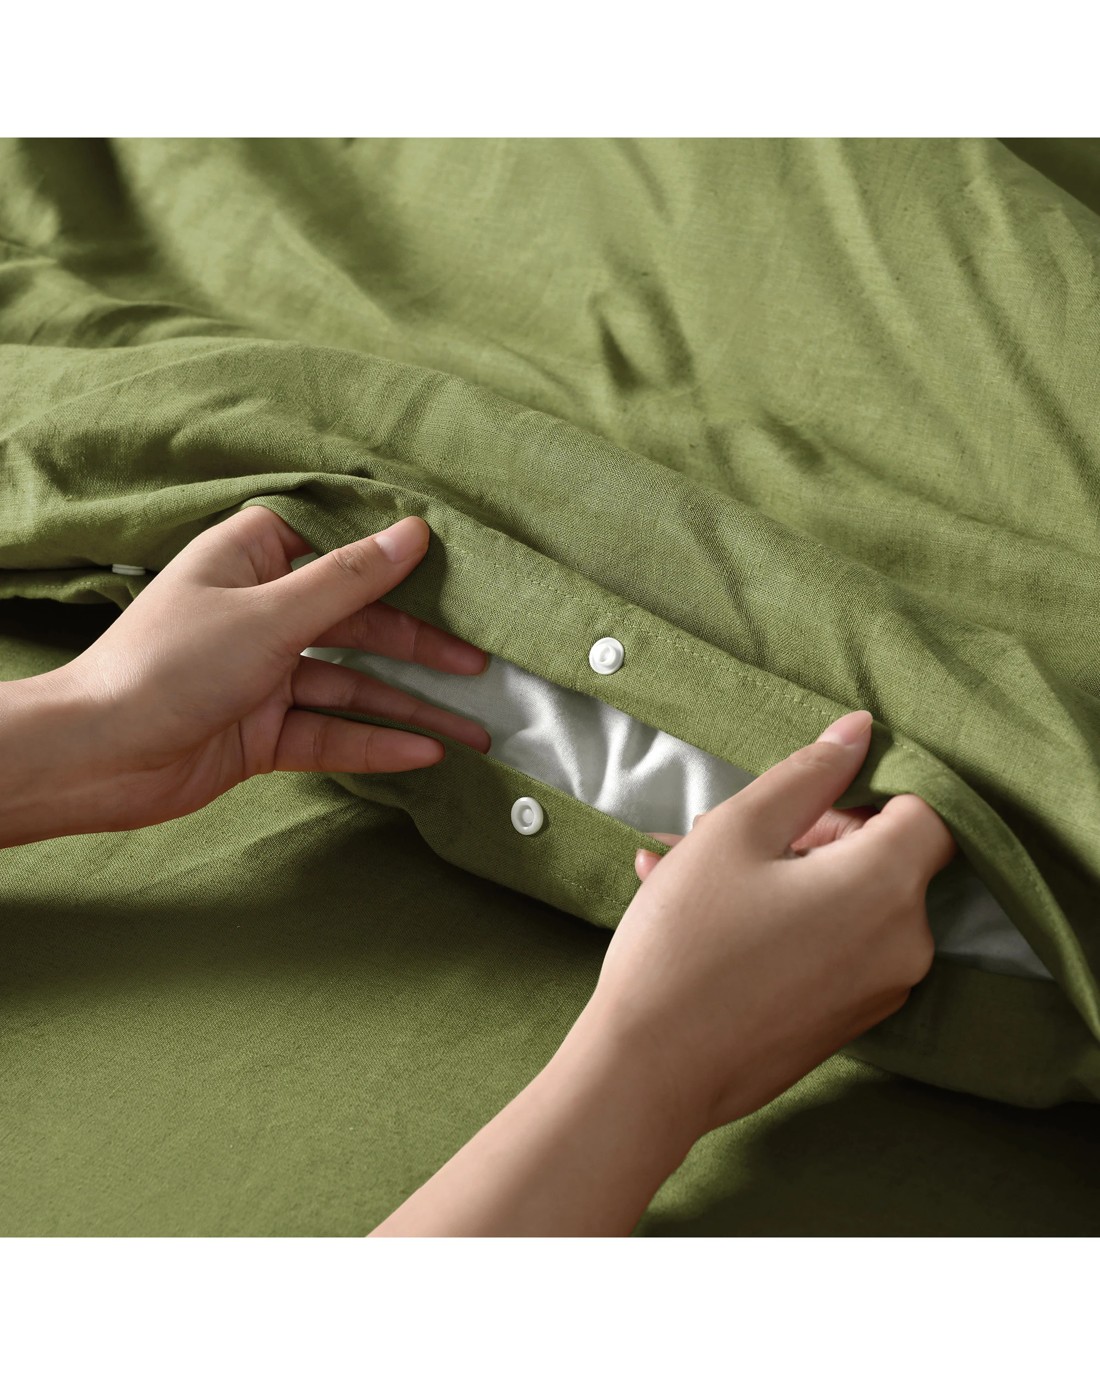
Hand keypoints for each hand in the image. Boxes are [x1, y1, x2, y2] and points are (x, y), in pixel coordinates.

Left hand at [10, 508, 489, 841]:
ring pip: (354, 684)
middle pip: (360, 622)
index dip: (400, 559)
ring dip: (410, 707)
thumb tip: (413, 531)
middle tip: (481, 663)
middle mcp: (263, 610)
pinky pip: (332, 731)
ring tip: (472, 729)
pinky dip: (375, 741)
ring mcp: (265, 673)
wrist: (97, 758)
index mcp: (253, 557)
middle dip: (421, 647)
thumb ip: (349, 580)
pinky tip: (423, 754)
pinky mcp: (264, 729)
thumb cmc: (167, 665)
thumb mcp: (270, 614)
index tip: (462, 570)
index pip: (341, 546)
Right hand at [581, 709, 957, 1140]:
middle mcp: (902, 945)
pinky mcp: (845, 1022)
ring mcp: (876, 992)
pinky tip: (698, 909)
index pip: (925, 809)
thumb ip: (807, 774)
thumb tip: (860, 731)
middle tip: (716, 826)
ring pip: (841, 900)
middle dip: (803, 830)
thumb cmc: (688, 943)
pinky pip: (826, 946)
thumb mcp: (737, 833)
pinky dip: (779, 919)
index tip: (801, 794)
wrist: (649, 1073)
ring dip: (776, 872)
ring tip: (685, 865)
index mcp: (887, 887)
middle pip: (878, 856)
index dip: (867, 788)